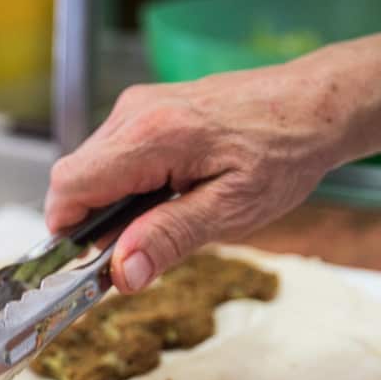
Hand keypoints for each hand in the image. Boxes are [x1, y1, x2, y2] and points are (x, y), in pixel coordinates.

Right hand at [44, 62, 348, 292]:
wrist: (313, 107)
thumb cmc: (282, 155)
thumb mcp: (230, 211)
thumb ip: (169, 239)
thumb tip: (123, 272)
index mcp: (153, 137)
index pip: (70, 185)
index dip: (67, 230)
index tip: (88, 262)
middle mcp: (136, 114)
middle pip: (73, 177)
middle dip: (89, 221)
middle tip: (131, 251)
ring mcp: (138, 107)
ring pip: (89, 167)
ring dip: (107, 204)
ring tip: (157, 219)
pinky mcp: (145, 110)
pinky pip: (110, 155)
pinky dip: (122, 185)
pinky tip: (162, 197)